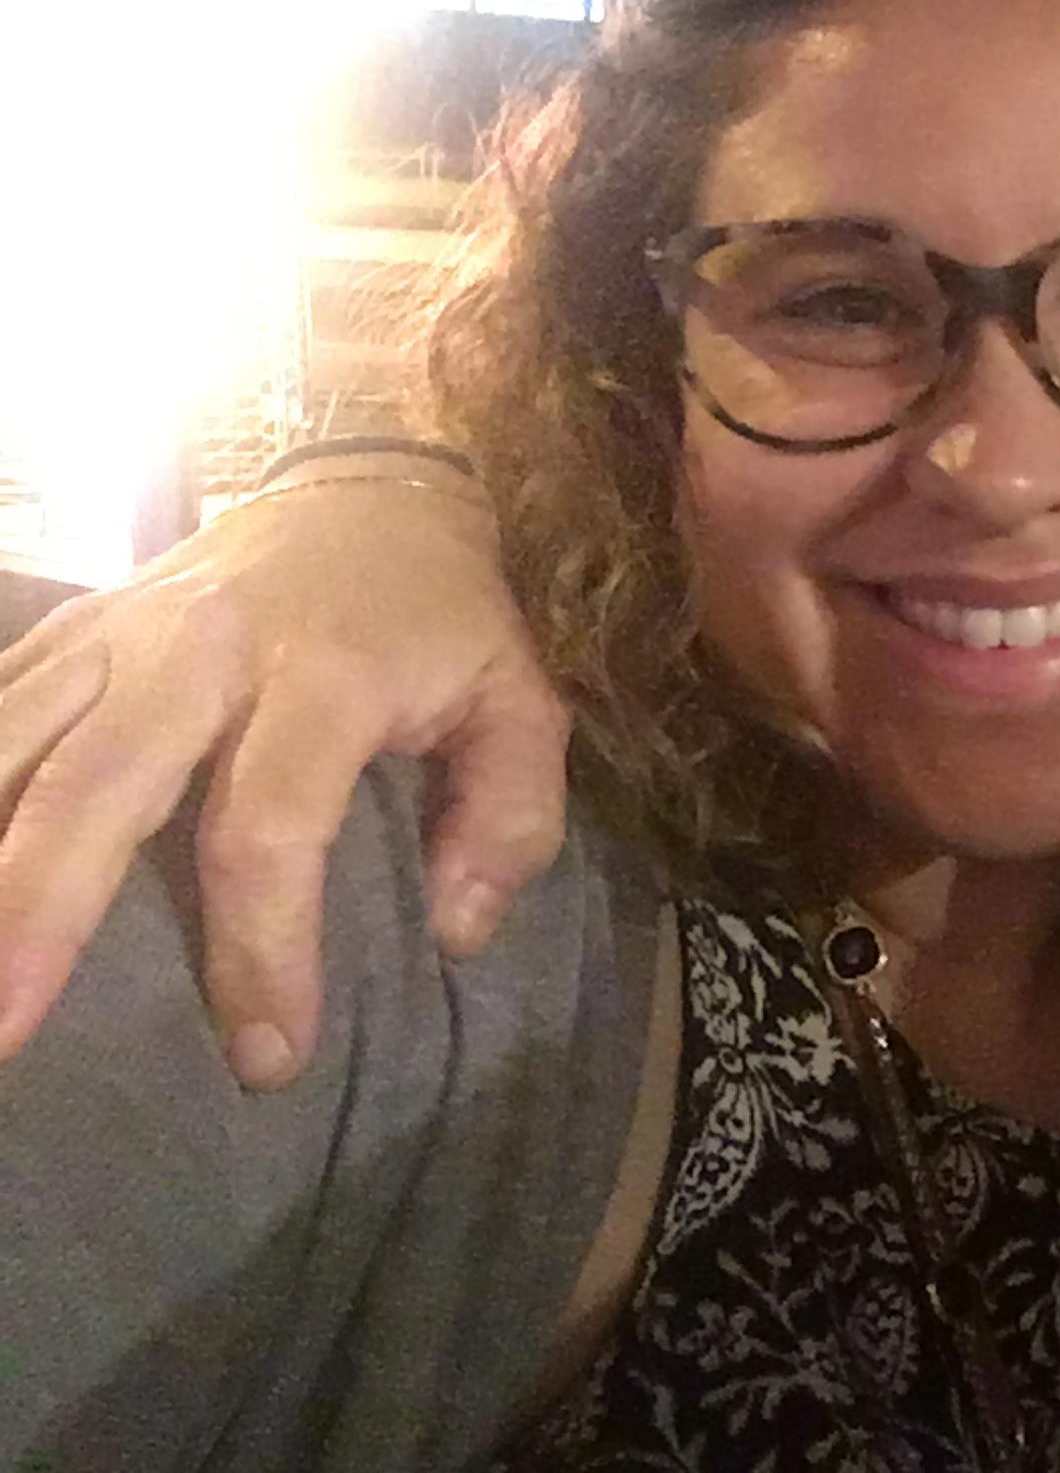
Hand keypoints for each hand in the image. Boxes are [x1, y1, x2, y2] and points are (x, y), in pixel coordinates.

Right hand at [0, 460, 568, 1084]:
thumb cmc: (444, 621)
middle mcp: (202, 648)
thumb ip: (512, 816)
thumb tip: (455, 930)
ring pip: (12, 743)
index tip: (269, 1054)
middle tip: (4, 1036)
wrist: (371, 492)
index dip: (261, 948)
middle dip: (37, 914)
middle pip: (98, 789)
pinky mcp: (73, 628)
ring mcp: (120, 632)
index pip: (268, 829)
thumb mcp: (522, 701)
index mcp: (323, 674)